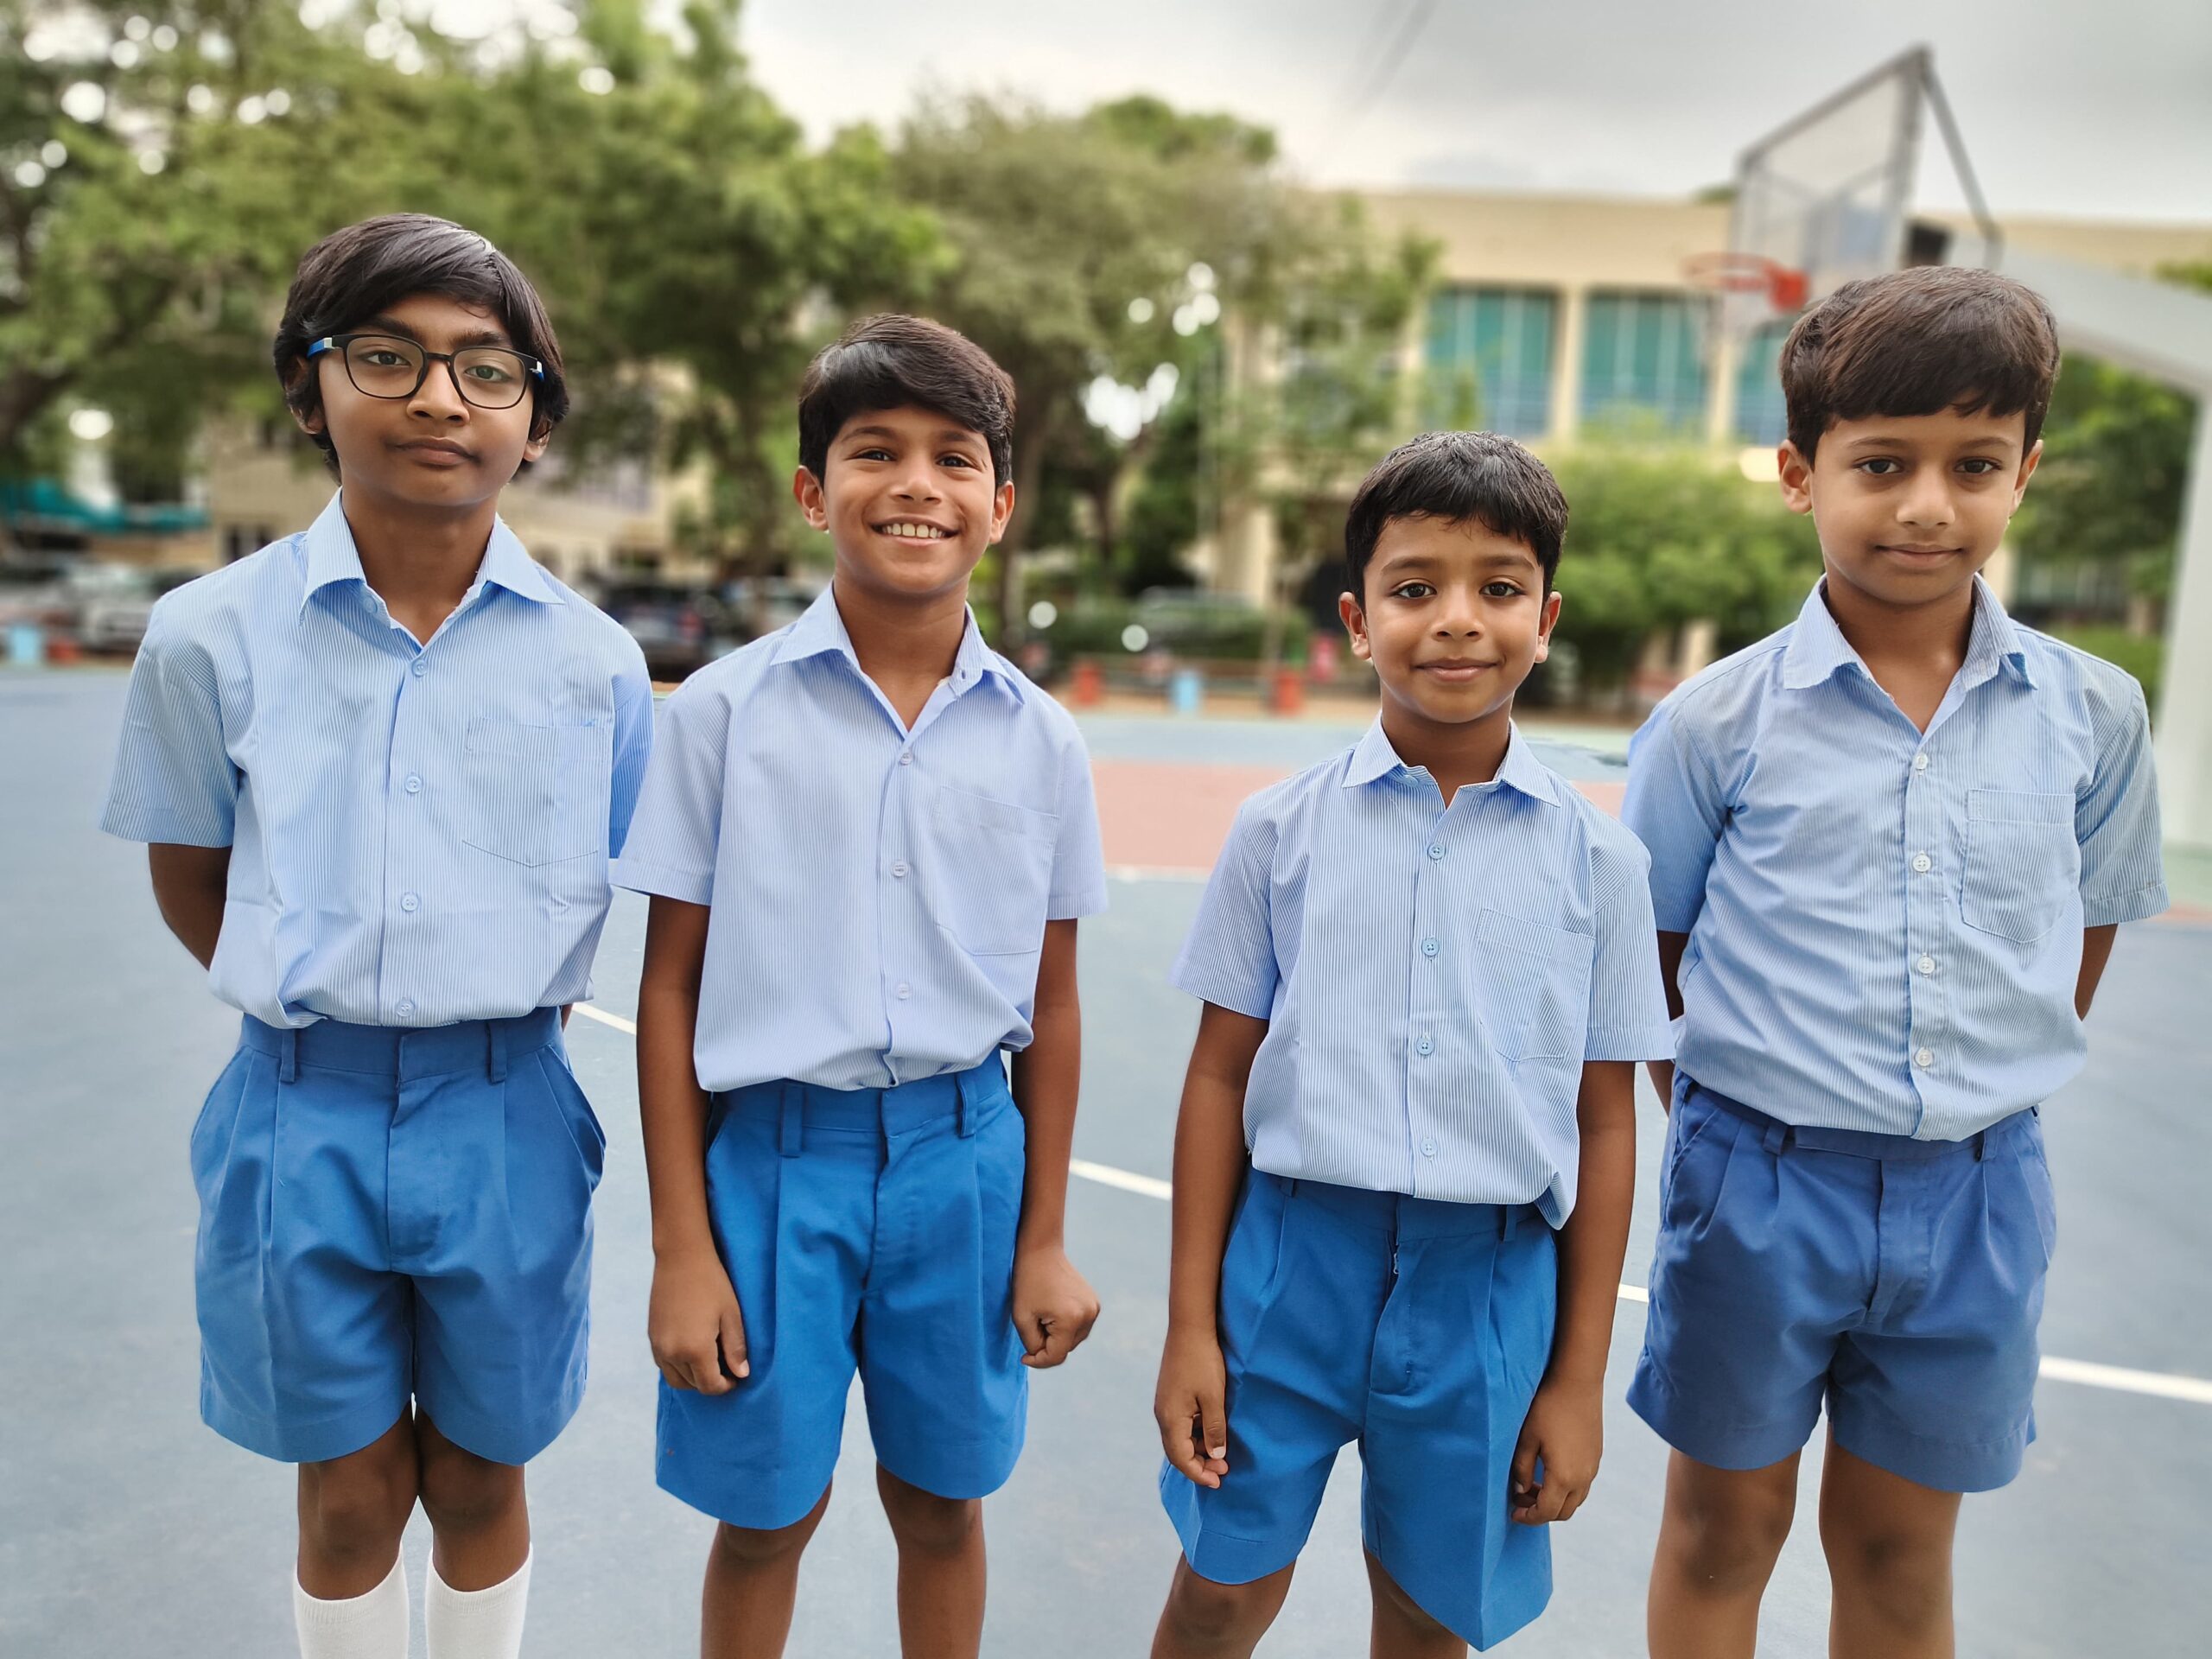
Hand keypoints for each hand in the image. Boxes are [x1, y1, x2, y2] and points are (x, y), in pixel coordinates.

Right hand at [649, 1247, 747, 1393]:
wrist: (681, 1257)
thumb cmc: (712, 1283)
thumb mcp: (731, 1315)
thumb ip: (736, 1348)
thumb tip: (741, 1374)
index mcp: (695, 1349)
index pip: (709, 1386)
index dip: (726, 1386)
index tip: (737, 1377)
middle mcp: (672, 1352)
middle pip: (692, 1385)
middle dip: (710, 1382)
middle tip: (726, 1367)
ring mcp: (658, 1345)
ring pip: (675, 1379)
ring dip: (693, 1377)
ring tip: (711, 1361)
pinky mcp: (651, 1337)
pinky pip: (664, 1364)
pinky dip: (679, 1366)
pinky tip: (693, 1350)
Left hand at [1011, 1240, 1099, 1367]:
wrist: (1041, 1252)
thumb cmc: (1027, 1282)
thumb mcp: (1022, 1318)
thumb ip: (1033, 1344)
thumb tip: (1043, 1357)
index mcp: (1071, 1319)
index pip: (1057, 1356)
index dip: (1038, 1361)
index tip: (1023, 1357)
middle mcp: (1088, 1315)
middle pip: (1066, 1348)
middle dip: (1047, 1345)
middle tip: (1032, 1325)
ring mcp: (1094, 1308)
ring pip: (1073, 1339)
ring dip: (1057, 1337)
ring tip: (1043, 1316)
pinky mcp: (1094, 1303)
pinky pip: (1079, 1327)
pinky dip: (1065, 1327)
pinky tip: (1053, 1311)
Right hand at [1154, 1324, 1230, 1488]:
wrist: (1189, 1327)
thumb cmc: (1203, 1361)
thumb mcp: (1214, 1398)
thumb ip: (1215, 1429)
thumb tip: (1216, 1456)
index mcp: (1171, 1419)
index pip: (1181, 1459)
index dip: (1199, 1474)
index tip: (1219, 1481)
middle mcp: (1163, 1414)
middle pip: (1177, 1452)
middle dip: (1199, 1465)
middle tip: (1224, 1471)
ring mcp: (1165, 1404)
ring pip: (1179, 1438)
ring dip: (1198, 1449)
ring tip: (1221, 1454)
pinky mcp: (1170, 1395)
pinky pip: (1181, 1425)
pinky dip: (1195, 1435)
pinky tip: (1211, 1433)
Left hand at [1510, 1374, 1602, 1524]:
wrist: (1577, 1383)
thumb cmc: (1547, 1408)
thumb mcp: (1526, 1439)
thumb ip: (1521, 1469)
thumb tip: (1519, 1490)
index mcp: (1564, 1477)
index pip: (1546, 1512)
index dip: (1528, 1517)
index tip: (1513, 1513)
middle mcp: (1583, 1478)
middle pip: (1563, 1512)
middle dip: (1541, 1512)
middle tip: (1520, 1500)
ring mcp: (1593, 1468)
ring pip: (1575, 1500)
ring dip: (1554, 1500)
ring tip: (1532, 1486)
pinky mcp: (1596, 1457)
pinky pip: (1582, 1485)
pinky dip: (1565, 1489)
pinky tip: (1548, 1471)